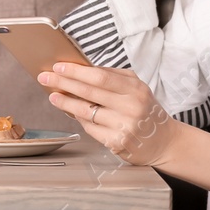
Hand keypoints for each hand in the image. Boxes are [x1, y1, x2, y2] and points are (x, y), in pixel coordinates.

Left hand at [38, 61, 180, 167]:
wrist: (164, 140)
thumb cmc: (145, 109)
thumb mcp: (136, 87)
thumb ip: (113, 77)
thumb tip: (81, 70)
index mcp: (135, 88)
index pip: (100, 77)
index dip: (77, 72)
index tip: (59, 66)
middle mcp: (131, 107)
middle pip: (89, 92)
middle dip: (64, 83)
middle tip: (45, 77)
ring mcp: (123, 126)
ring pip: (86, 112)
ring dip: (66, 103)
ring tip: (53, 95)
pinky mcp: (116, 143)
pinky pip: (90, 129)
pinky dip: (79, 119)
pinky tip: (71, 112)